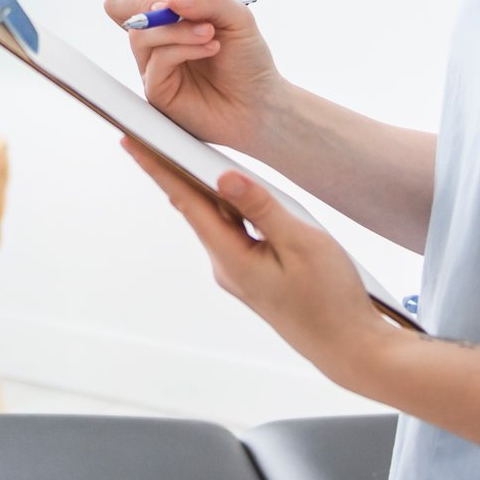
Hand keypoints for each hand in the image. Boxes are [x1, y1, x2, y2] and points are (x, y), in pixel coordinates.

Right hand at [103, 0, 288, 154]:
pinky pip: (157, 59)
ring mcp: (153, 61)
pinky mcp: (156, 89)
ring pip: (139, 33)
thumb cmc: (247, 58)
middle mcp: (157, 33)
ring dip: (176, 29)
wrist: (259, 102)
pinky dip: (184, 48)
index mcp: (173, 10)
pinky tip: (211, 48)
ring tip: (209, 34)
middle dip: (140, 3)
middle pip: (117, 4)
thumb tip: (170, 0)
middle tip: (171, 8)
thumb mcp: (238, 17)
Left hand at [118, 136, 399, 389]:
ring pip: (216, 218)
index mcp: (231, 259)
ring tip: (185, 148)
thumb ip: (262, 207)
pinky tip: (231, 187)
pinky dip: (228, 205)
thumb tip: (225, 176)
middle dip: (173, 169)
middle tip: (150, 132)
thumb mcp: (303, 243)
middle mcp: (226, 267)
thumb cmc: (331, 298)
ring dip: (204, 186)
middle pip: (195, 207)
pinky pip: (233, 231)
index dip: (158, 168)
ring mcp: (238, 272)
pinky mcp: (253, 274)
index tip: (130, 141)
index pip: (186, 202)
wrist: (349, 348)